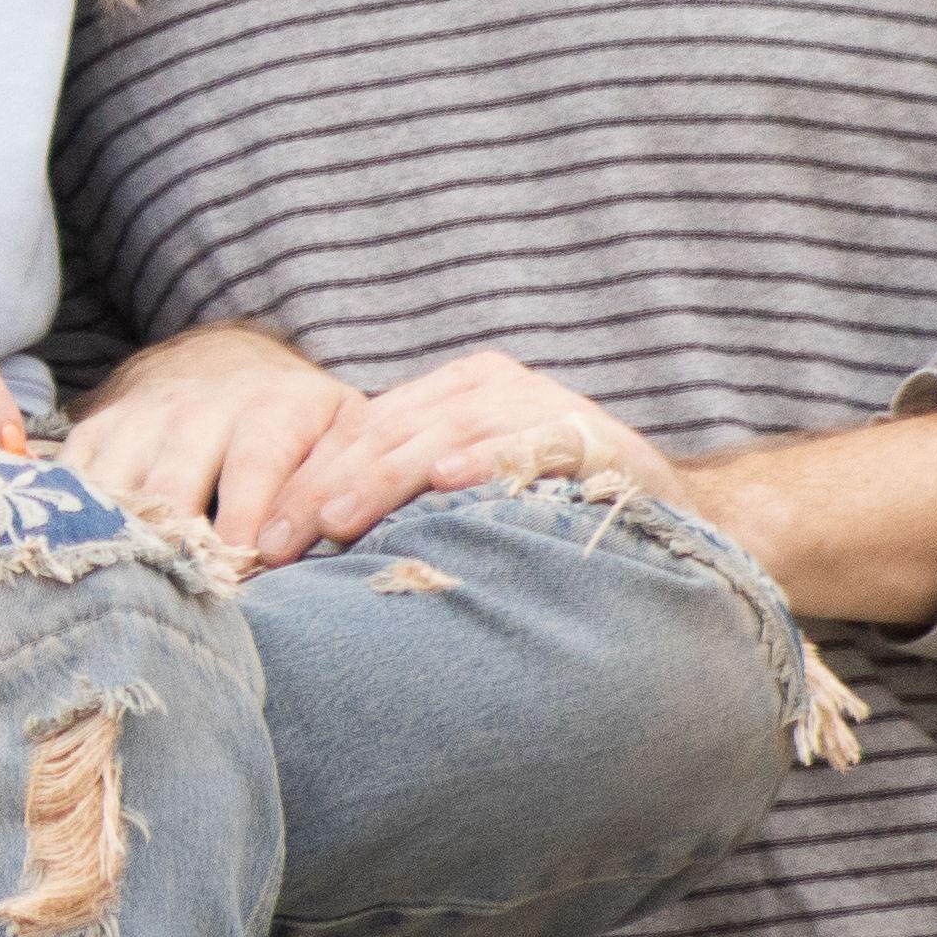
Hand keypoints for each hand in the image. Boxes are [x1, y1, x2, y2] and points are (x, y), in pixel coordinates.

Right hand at [61, 321, 352, 560]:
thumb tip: (322, 537)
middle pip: (174, 485)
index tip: (240, 580)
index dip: (243, 527)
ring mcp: (141, 418)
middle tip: (180, 596)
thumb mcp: (342, 434)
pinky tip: (76, 554)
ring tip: (127, 589)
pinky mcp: (99, 427)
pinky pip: (73, 473)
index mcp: (270, 411)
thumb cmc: (298, 420)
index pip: (252, 468)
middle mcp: (198, 408)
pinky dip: (69, 513)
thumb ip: (342, 484)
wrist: (224, 360)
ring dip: (120, 536)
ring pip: (118, 482)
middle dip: (174, 544)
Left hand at [244, 346, 683, 566]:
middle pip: (386, 430)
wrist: (678, 515)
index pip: (359, 431)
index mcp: (450, 394)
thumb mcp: (473, 495)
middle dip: (325, 486)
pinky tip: (447, 479)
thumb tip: (314, 550)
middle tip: (278, 538)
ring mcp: (536, 404)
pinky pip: (526, 441)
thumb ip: (409, 500)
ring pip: (440, 433)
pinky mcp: (586, 432)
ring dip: (386, 475)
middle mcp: (487, 387)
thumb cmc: (556, 513)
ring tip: (338, 515)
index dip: (305, 479)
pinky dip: (484, 457)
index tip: (258, 536)